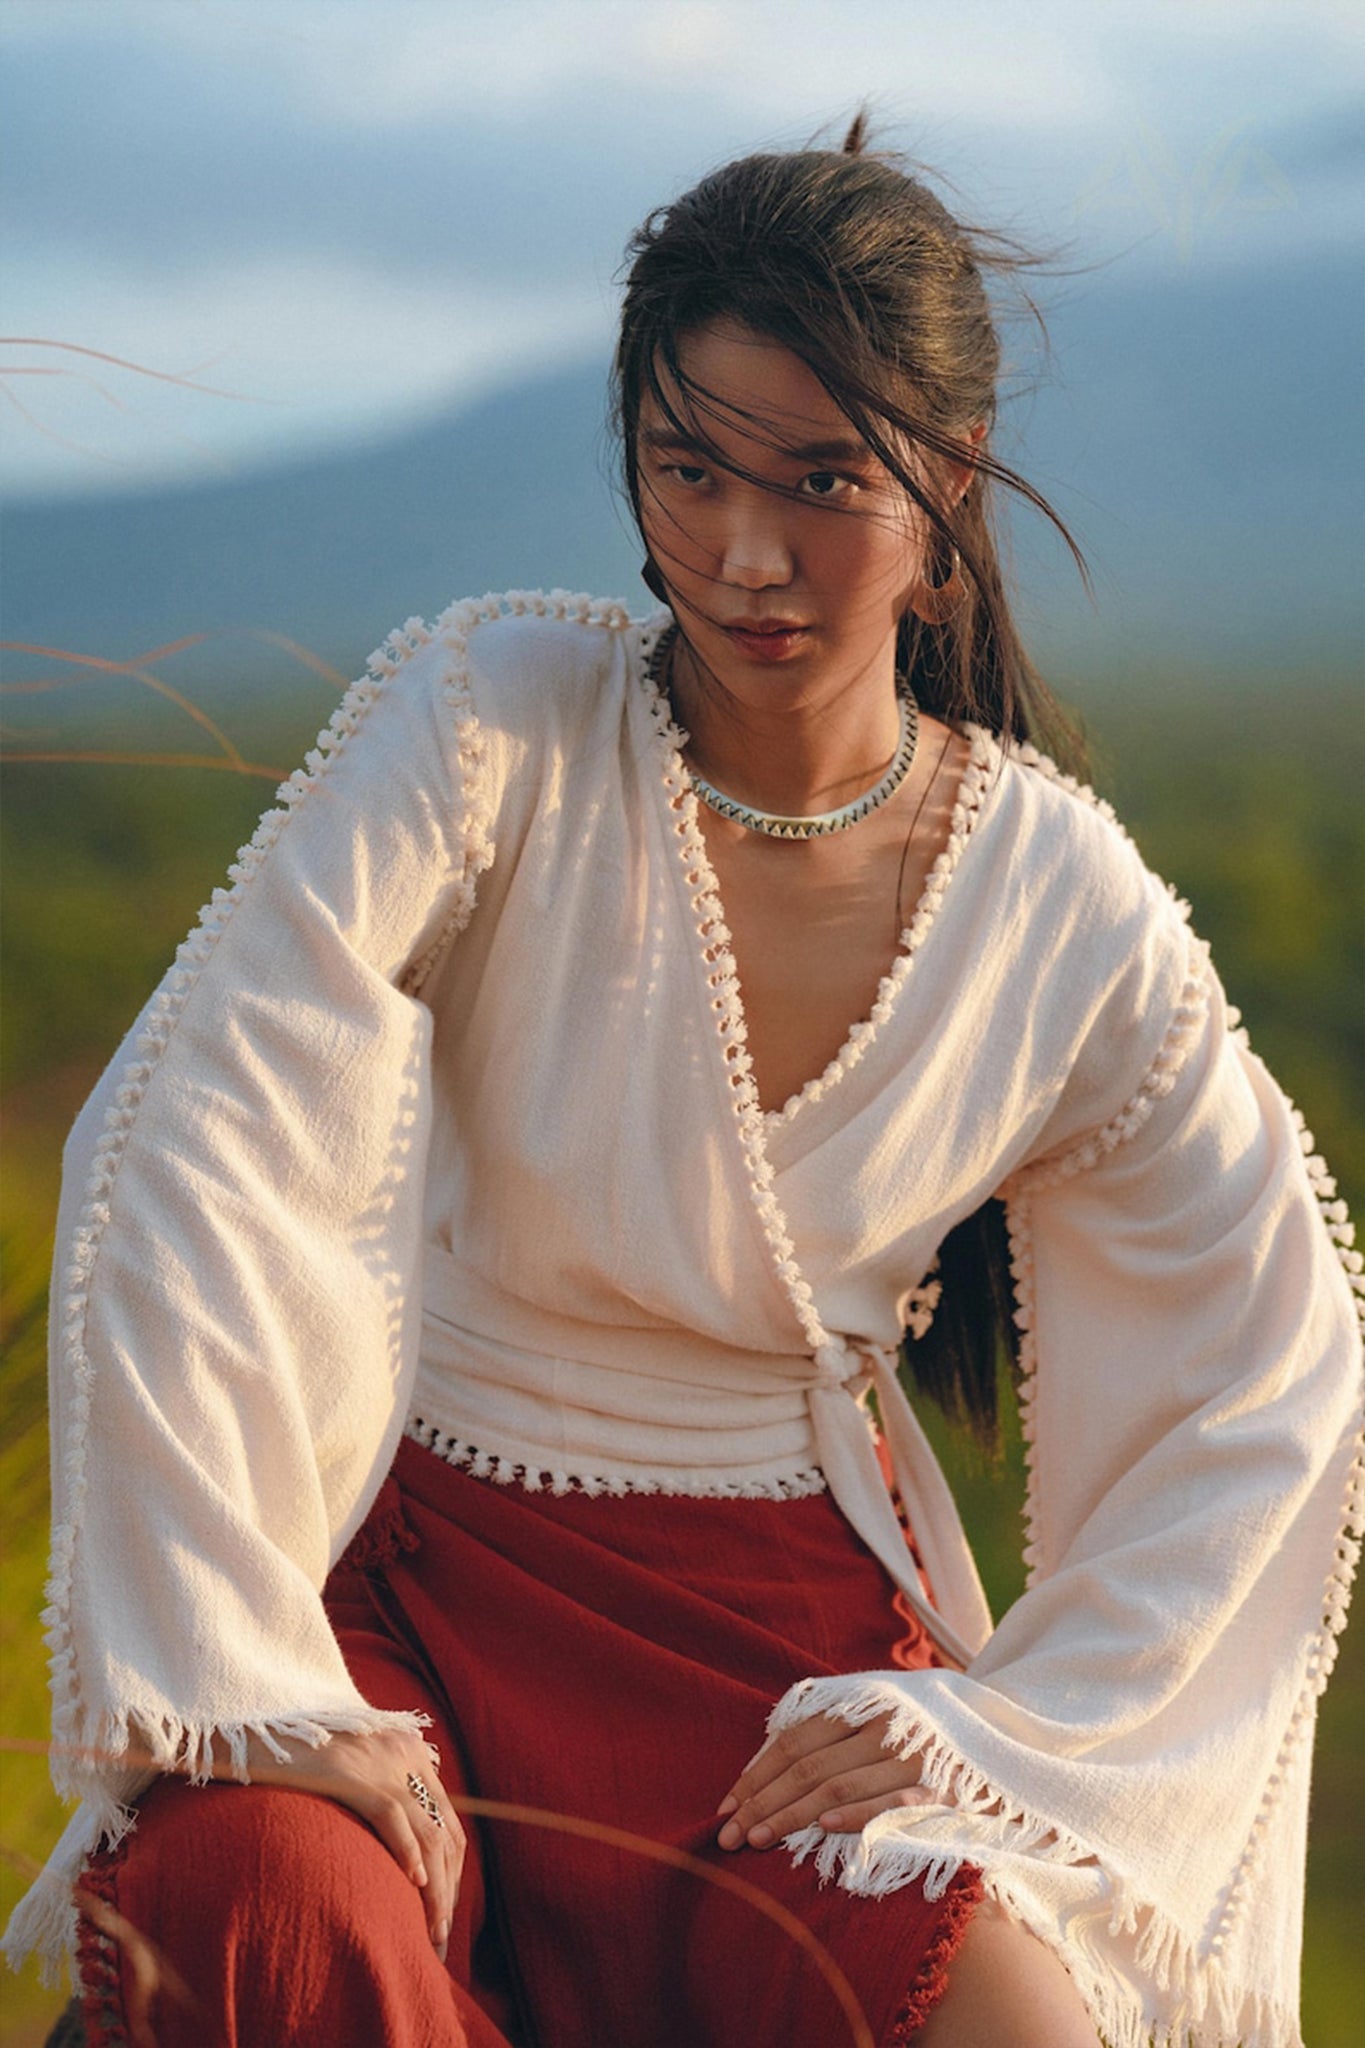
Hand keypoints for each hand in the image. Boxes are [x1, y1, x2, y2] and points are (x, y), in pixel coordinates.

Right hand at [240, 1724, 465, 1957]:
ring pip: (427, 1831)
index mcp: (410, 1751)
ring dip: (435, 1886)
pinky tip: (411, 1884)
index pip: (449, 1821)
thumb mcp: (354, 1773)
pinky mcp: (350, 1771)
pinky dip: (407, 1851)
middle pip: (445, 1831)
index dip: (452, 1872)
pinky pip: (392, 1816)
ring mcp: (380, 1760)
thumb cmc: (300, 1763)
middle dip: (448, 1887)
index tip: (443, 1910)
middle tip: (440, 1933)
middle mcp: (404, 1752)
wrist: (256, 1733)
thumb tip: (400, 1852)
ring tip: (431, 1927)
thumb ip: (381, 1796)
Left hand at [716, 1708, 933, 1850]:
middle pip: (809, 1766)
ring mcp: (912, 1755)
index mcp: (862, 1703)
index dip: (758, 1773)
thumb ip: (830, 1728)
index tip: (727, 1806)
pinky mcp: (942, 1788)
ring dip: (793, 1816)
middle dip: (763, 1803)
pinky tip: (824, 1828)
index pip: (795, 1740)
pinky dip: (857, 1814)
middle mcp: (883, 1724)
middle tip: (728, 1835)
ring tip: (758, 1840)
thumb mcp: (878, 1710)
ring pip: (839, 1786)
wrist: (1002, 1730)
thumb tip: (765, 1760)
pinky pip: (891, 1802)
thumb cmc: (924, 1725)